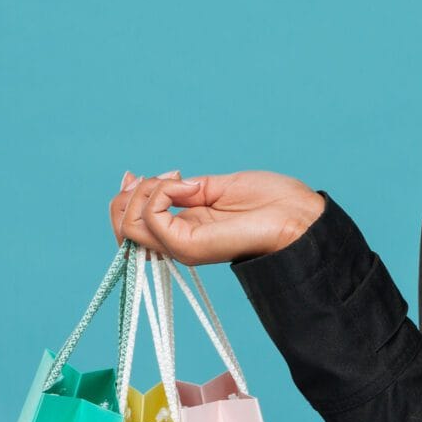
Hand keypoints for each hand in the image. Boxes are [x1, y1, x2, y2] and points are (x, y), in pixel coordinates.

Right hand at [108, 167, 326, 265]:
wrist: (299, 216)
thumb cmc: (270, 202)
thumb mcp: (212, 187)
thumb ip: (177, 189)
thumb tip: (140, 180)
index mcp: (182, 229)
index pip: (129, 222)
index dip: (128, 195)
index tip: (144, 174)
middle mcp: (176, 242)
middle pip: (121, 225)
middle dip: (130, 192)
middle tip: (166, 176)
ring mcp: (180, 247)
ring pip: (128, 223)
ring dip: (145, 191)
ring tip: (178, 180)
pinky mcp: (187, 246)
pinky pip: (151, 218)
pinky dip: (161, 193)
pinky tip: (189, 186)